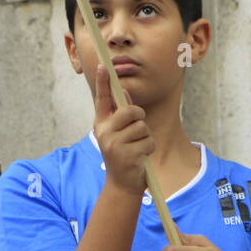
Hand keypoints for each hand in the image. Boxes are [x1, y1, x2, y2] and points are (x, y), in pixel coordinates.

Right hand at [93, 62, 154, 198]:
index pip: (102, 99)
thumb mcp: (119, 133)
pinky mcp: (127, 155)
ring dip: (145, 137)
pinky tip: (140, 157)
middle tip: (137, 130)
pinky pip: (148, 141)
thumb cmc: (123, 154)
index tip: (103, 65)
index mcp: (101, 124)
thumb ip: (121, 113)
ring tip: (137, 147)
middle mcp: (104, 132)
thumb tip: (126, 93)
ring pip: (142, 127)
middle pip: (131, 111)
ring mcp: (114, 144)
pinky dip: (149, 148)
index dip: (103, 82)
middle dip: (140, 117)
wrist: (122, 184)